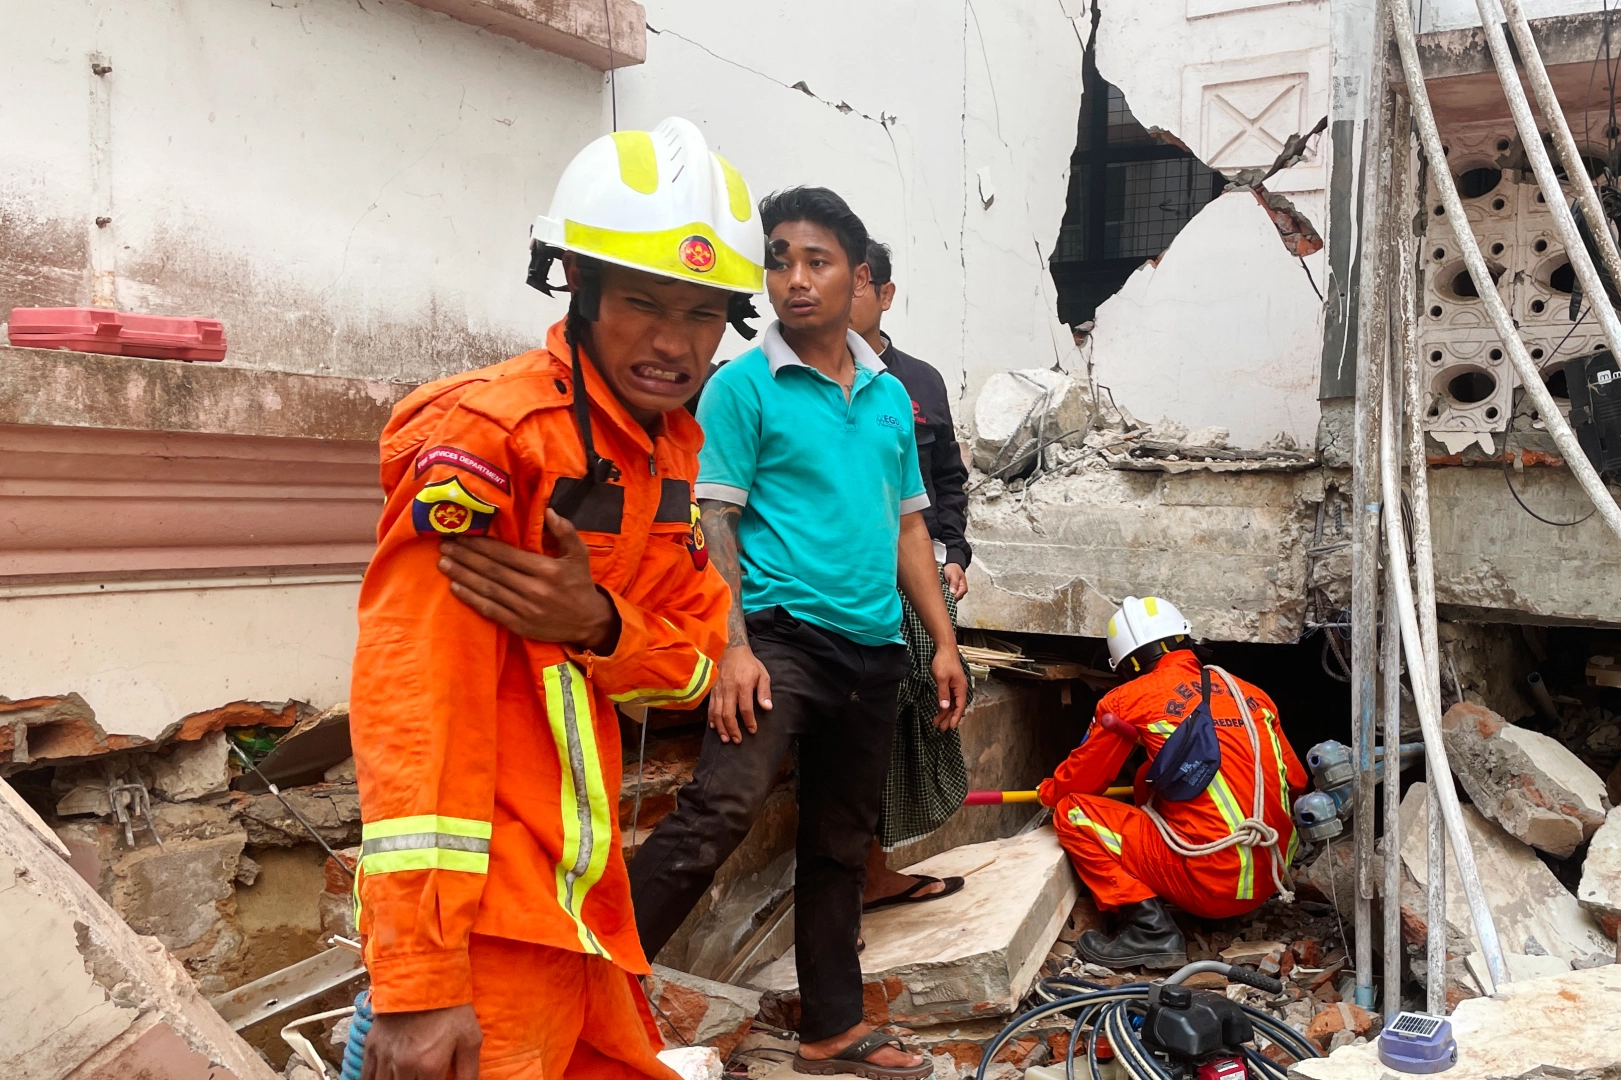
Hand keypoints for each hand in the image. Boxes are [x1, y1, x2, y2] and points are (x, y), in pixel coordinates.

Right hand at [361, 1003, 480, 1079]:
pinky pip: (366, 1075)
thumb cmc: (451, 1007)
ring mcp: (385, 1056)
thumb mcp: (470, 1038)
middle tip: (420, 1078)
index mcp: (428, 1066)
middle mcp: (403, 1065)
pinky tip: (382, 1079)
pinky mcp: (372, 1045)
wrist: (424, 975)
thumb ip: (469, 1072)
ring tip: (403, 1078)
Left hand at [438, 510, 617, 651]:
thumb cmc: (581, 584)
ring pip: (487, 590)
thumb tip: (549, 511)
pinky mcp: (520, 626)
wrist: (590, 623)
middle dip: (465, 557)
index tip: (462, 535)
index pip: (506, 555)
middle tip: (444, 545)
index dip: (481, 545)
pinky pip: (491, 611)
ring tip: (443, 563)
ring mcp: (525, 610)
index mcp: (547, 570)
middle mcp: (534, 590)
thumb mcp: (580, 555)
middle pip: (492, 571)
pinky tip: (456, 588)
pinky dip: (471, 599)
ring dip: (463, 575)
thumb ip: (566, 532)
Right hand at [708, 644, 771, 742]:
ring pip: (717, 713)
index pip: (745, 708)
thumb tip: (767, 708)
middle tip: (737, 740)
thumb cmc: (748, 664)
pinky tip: (715, 727)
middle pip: (728, 714)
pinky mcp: (712, 690)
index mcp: (743, 685)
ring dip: (721, 728)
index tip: (753, 730)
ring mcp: (718, 690)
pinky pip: (710, 707)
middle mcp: (729, 689)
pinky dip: (712, 719)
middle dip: (732, 729)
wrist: (731, 650)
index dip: (749, 721)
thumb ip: (764, 692)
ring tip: (726, 738)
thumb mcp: (762, 674)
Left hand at [930, 647, 969, 730]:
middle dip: (948, 718)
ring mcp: (955, 687)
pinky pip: (948, 699)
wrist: (944, 649)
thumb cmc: (944, 661)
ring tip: (937, 723)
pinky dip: (943, 706)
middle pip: (955, 707)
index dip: (955, 718)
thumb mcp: (942, 678)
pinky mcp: (950, 685)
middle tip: (941, 729)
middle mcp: (959, 689)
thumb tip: (945, 707)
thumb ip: (943, 693)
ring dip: (945, 714)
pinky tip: (939, 712)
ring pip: (951, 704)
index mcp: (961, 688)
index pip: (960, 707)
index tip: (950, 727)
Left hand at [943, 562, 968, 599]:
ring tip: (940, 590)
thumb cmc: (953, 569)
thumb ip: (954, 582)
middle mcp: (960, 593)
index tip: (942, 593)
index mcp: (963, 589)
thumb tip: (953, 592)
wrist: (951, 566)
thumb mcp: (954, 574)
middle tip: (940, 591)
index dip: (949, 596)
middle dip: (946, 596)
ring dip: (945, 595)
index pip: (956, 597)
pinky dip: (944, 594)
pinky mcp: (952, 593)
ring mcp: (956, 594)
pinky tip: (940, 591)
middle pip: (953, 599)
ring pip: (950, 598)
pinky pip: (947, 596)